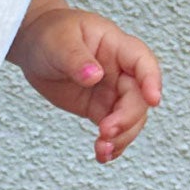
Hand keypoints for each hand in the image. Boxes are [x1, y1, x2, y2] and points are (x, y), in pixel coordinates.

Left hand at [7, 6, 161, 163]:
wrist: (35, 47)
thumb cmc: (51, 34)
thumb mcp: (60, 41)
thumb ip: (76, 58)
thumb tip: (95, 75)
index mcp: (116, 46)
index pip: (142, 62)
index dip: (152, 80)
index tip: (153, 100)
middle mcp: (121, 71)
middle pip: (138, 98)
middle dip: (127, 118)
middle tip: (106, 132)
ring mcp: (113, 92)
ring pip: (131, 119)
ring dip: (122, 137)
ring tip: (102, 150)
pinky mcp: (100, 109)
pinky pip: (114, 129)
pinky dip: (112, 145)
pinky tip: (103, 155)